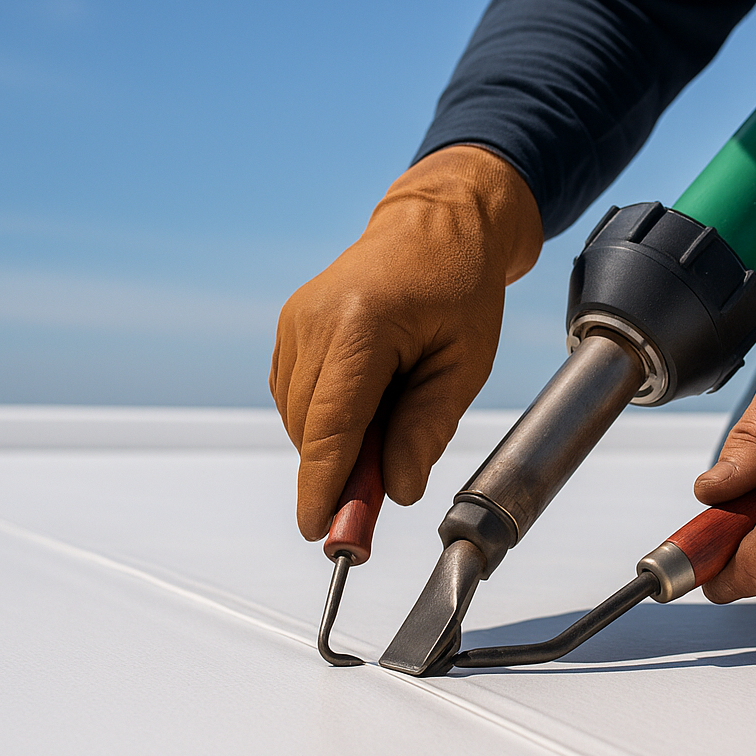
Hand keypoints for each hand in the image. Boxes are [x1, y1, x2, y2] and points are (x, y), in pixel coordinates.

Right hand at [270, 145, 541, 539]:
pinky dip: (326, 417)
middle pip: (311, 430)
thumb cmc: (459, 287)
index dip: (324, 486)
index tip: (322, 531)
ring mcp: (295, 322)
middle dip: (336, 476)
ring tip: (392, 417)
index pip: (332, 426)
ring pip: (299, 418)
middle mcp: (314, 321)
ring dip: (335, 443)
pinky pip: (296, 397)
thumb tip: (395, 490)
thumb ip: (427, 428)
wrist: (436, 224)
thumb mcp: (464, 363)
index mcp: (362, 325)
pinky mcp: (290, 327)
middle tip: (376, 502)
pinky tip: (369, 401)